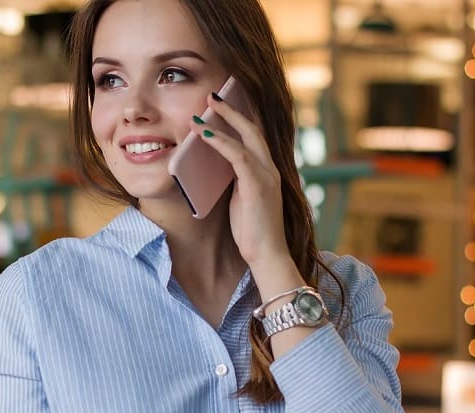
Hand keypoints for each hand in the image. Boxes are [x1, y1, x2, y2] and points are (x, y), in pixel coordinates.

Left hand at [189, 92, 289, 267]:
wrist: (266, 255)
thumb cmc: (251, 231)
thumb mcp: (239, 198)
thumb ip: (234, 180)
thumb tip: (214, 164)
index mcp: (266, 172)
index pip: (255, 137)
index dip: (240, 118)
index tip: (223, 104)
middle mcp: (270, 169)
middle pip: (253, 129)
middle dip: (232, 110)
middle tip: (213, 95)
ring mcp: (266, 175)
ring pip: (247, 137)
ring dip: (223, 120)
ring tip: (203, 108)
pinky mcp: (258, 185)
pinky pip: (238, 156)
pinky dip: (220, 142)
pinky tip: (204, 134)